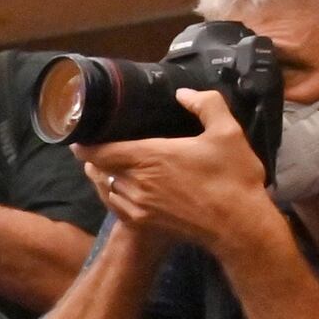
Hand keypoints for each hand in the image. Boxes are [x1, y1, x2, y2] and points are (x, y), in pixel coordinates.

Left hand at [81, 89, 277, 255]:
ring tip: (103, 165)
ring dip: (101, 176)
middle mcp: (135, 182)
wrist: (238, 225)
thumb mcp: (227, 132)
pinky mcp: (144, 223)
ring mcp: (137, 206)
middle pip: (99, 168)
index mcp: (149, 157)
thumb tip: (183, 93)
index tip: (79, 136)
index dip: (86, 144)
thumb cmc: (232, 177)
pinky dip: (110, 195)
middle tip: (95, 146)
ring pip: (105, 188)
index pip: (101, 151)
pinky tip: (118, 189)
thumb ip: (206, 105)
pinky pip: (114, 206)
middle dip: (94, 157)